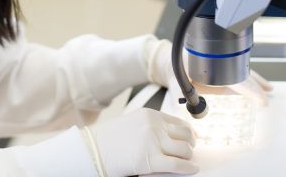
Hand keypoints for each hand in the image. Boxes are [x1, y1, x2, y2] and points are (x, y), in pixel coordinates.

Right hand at [83, 108, 198, 175]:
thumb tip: (168, 135)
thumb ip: (150, 126)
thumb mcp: (132, 123)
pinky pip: (178, 164)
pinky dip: (188, 168)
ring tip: (186, 161)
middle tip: (189, 150)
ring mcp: (154, 141)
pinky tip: (191, 170)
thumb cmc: (108, 139)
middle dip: (190, 144)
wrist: (93, 149)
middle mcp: (154, 125)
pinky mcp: (152, 159)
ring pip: (184, 149)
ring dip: (188, 156)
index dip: (188, 132)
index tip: (192, 138)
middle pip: (185, 134)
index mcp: (149, 114)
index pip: (178, 121)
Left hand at [144, 38, 272, 104]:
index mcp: (209, 68)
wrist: (168, 58)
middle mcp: (217, 63)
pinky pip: (236, 68)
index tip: (262, 99)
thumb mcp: (177, 86)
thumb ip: (186, 100)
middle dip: (257, 84)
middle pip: (242, 73)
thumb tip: (197, 113)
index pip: (236, 79)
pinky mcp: (218, 64)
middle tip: (268, 94)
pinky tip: (255, 81)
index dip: (251, 90)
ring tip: (268, 87)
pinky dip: (247, 74)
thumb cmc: (172, 72)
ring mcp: (218, 62)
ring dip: (255, 78)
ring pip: (241, 68)